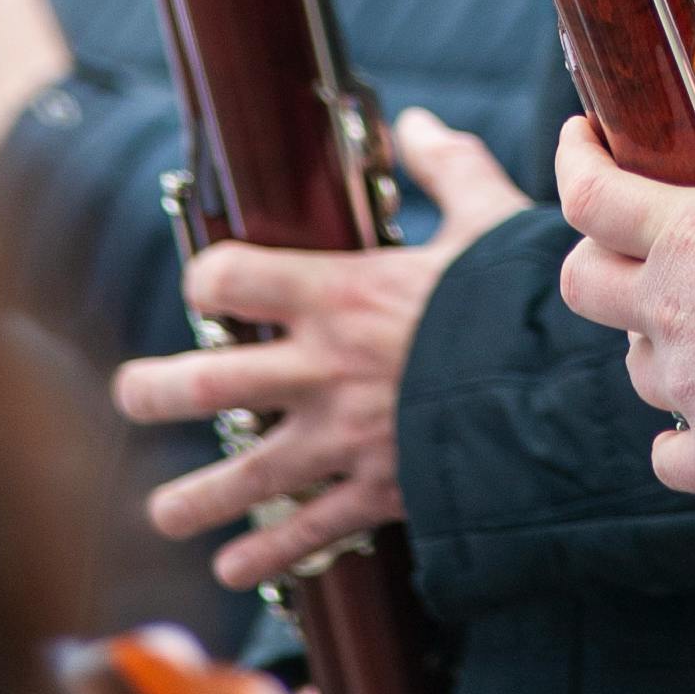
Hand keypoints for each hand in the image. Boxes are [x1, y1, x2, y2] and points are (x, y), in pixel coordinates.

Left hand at [114, 110, 528, 590]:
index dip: (209, 277)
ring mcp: (344, 436)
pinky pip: (307, 534)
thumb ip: (447, 168)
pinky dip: (266, 558)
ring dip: (194, 499)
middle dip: (155, 391)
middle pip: (208, 382)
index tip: (207, 288)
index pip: (234, 276)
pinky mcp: (376, 492)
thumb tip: (418, 123)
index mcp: (342, 293)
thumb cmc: (522, 297)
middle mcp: (325, 367)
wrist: (563, 392)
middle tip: (132, 395)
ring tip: (163, 514)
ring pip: (243, 474)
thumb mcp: (488, 217)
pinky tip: (234, 570)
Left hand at [555, 123, 694, 507]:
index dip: (575, 158)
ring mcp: (690, 391)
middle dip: (594, 259)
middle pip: (580, 283)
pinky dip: (687, 438)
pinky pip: (672, 453)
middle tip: (633, 249)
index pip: (591, 194)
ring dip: (660, 347)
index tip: (581, 137)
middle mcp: (673, 313)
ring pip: (635, 367)